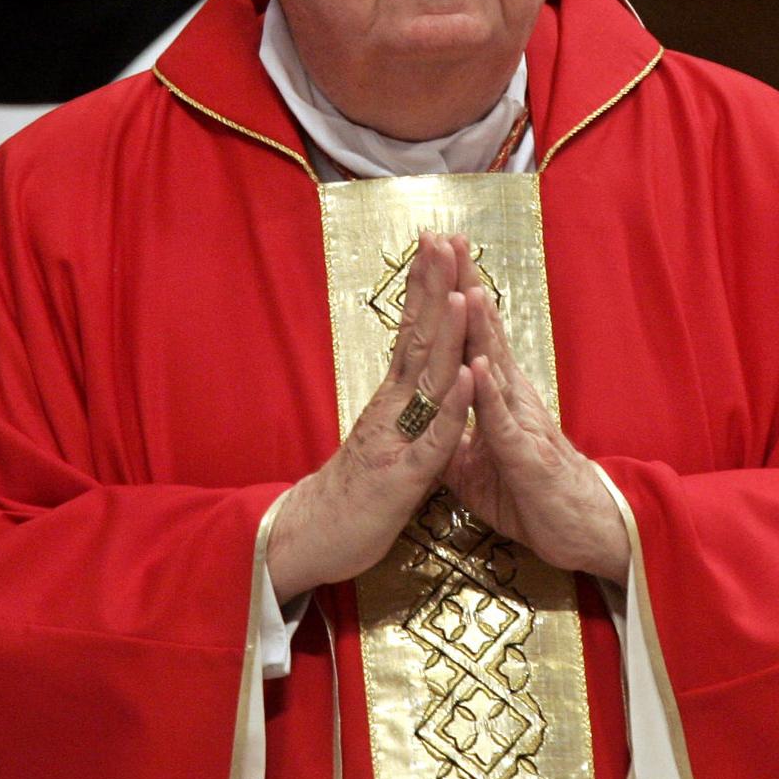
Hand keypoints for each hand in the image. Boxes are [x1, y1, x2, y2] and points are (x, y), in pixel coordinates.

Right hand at [267, 233, 475, 600]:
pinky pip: (433, 439)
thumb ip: (407, 403)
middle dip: (434, 286)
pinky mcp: (402, 477)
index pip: (414, 329)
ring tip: (461, 292)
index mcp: (394, 396)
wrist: (312, 540)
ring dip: (445, 335)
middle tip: (444, 238)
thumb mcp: (388, 436)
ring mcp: (397, 438)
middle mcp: (393, 406)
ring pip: (426, 379)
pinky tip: (467, 379)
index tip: (439, 242)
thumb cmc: (357, 490)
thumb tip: (425, 368)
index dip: (428, 285)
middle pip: (419, 336)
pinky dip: (452, 408)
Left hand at [443, 285, 628, 581]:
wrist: (578, 531)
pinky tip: (477, 367)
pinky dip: (487, 395)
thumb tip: (433, 421)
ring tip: (469, 288)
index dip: (453, 296)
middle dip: (467, 288)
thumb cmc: (532, 495)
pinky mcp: (525, 456)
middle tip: (450, 242)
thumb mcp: (479, 465)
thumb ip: (457, 437)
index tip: (434, 256)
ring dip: (483, 330)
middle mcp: (511, 397)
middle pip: (484, 334)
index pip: (471, 335)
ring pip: (497, 368)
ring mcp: (521, 423)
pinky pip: (502, 423)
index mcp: (498, 395)